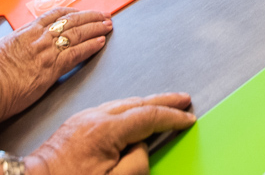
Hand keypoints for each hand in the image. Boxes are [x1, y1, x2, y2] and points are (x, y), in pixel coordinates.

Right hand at [0, 8, 114, 122]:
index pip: (53, 16)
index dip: (70, 13)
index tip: (79, 12)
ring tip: (108, 25)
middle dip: (90, 17)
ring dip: (96, 28)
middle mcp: (39, 38)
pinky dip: (91, 45)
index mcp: (25, 32)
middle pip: (70, 21)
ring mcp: (47, 51)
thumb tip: (6, 49)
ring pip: (77, 34)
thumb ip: (7, 46)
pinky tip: (100, 41)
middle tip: (103, 15)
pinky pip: (77, 52)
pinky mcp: (52, 68)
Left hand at [32, 93, 195, 174]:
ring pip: (123, 103)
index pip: (148, 117)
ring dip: (146, 104)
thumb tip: (143, 147)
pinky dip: (128, 109)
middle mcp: (94, 117)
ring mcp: (84, 118)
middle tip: (184, 100)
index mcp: (105, 131)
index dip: (172, 117)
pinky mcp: (76, 124)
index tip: (188, 119)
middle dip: (164, 101)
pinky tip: (134, 115)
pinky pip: (109, 109)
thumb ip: (136, 163)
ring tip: (164, 106)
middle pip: (137, 102)